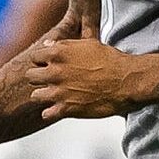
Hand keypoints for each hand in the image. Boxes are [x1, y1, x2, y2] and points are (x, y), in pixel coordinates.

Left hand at [23, 38, 149, 119]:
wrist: (127, 81)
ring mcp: (58, 91)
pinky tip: (60, 109)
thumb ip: (65, 44)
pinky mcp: (66, 108)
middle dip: (40, 77)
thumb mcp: (88, 44)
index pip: (35, 57)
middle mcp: (55, 71)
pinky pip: (46, 114)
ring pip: (35, 95)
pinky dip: (52, 112)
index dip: (42, 61)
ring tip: (55, 95)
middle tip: (51, 80)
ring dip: (44, 95)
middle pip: (31, 76)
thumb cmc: (111, 61)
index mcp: (58, 53)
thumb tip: (48, 45)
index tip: (48, 65)